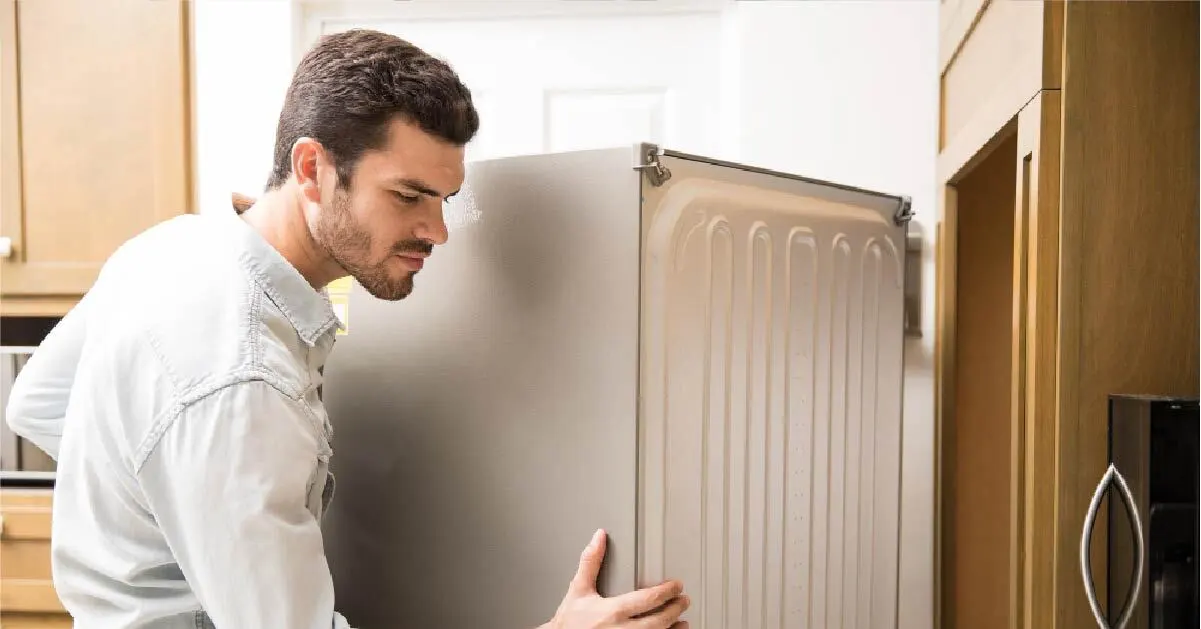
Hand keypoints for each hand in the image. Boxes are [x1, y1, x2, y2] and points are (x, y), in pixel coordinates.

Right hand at [545, 529, 689, 628]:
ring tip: (683, 620)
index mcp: (612, 612)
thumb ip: (590, 562)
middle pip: (659, 620)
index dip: (666, 591)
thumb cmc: (569, 622)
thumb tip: (599, 538)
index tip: (676, 585)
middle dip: (675, 609)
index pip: (647, 599)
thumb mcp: (578, 590)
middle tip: (683, 600)